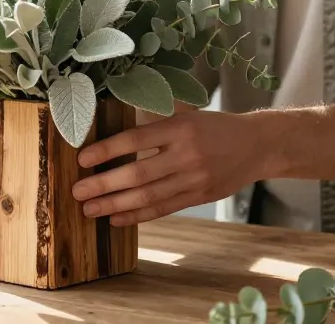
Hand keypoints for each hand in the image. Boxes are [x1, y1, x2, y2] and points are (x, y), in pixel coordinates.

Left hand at [71, 111, 258, 226]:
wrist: (257, 145)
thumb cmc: (214, 127)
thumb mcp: (186, 117)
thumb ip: (156, 128)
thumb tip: (113, 143)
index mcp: (180, 127)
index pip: (135, 139)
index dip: (107, 150)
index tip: (82, 159)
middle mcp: (186, 154)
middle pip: (138, 174)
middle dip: (104, 184)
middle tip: (77, 191)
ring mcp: (194, 179)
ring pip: (148, 196)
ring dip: (114, 204)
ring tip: (89, 209)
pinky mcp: (199, 197)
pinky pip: (163, 209)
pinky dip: (137, 215)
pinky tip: (116, 218)